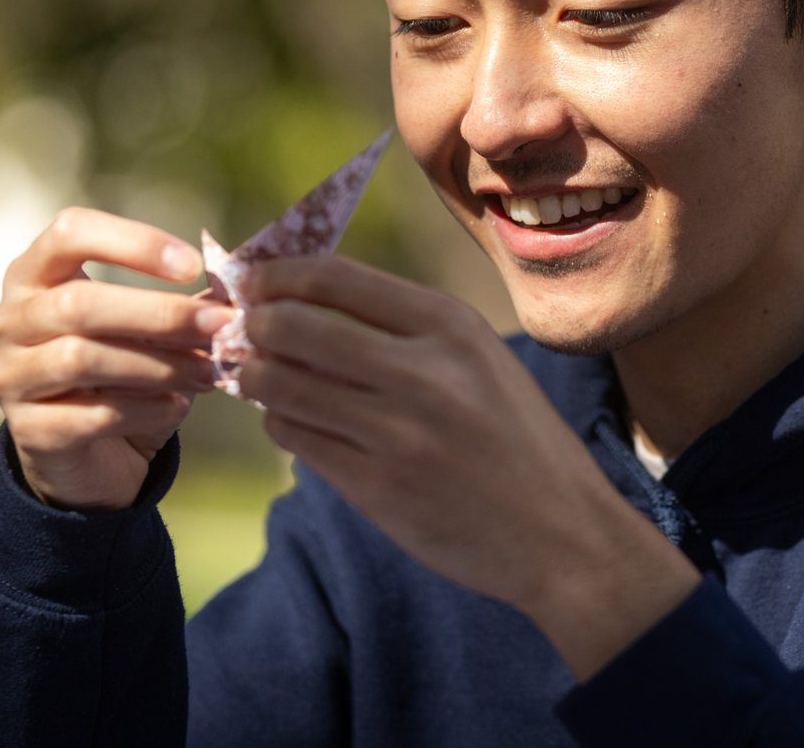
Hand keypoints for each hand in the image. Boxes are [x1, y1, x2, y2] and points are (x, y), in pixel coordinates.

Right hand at [0, 208, 233, 510]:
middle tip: (220, 325)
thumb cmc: (124, 372)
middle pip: (78, 303)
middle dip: (159, 314)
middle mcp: (10, 320)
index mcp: (36, 275)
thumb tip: (235, 288)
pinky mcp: (29, 432)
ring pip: (82, 358)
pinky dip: (146, 409)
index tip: (193, 265)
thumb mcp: (150, 329)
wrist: (93, 456)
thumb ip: (184, 303)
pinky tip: (177, 406)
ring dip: (159, 364)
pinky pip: (93, 414)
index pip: (69, 233)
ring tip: (207, 371)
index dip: (133, 242)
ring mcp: (10, 377)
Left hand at [238, 255, 699, 678]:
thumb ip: (406, 324)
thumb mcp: (479, 354)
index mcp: (449, 324)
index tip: (254, 279)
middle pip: (294, 326)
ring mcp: (394, 432)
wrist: (560, 529)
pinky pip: (296, 439)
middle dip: (254, 323)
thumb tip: (309, 295)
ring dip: (259, 376)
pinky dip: (283, 421)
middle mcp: (419, 370)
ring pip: (282, 385)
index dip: (279, 274)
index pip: (335, 277)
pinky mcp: (375, 487)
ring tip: (262, 374)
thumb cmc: (516, 433)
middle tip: (244, 329)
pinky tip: (296, 418)